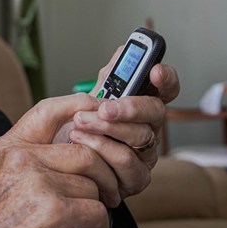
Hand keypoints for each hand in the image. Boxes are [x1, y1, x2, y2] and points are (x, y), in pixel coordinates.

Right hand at [0, 94, 120, 227]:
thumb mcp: (2, 175)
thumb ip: (31, 155)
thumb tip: (74, 143)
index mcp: (10, 147)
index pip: (48, 111)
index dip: (79, 107)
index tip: (98, 114)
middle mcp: (22, 158)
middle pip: (85, 153)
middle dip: (104, 176)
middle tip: (106, 193)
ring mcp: (37, 182)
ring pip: (92, 186)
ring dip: (96, 208)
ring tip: (81, 222)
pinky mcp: (52, 210)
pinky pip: (96, 211)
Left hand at [67, 47, 179, 198]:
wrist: (59, 160)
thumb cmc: (78, 127)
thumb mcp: (91, 96)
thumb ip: (110, 75)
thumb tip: (124, 50)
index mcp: (142, 104)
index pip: (166, 87)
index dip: (166, 78)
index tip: (155, 70)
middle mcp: (150, 127)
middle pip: (156, 112)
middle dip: (129, 107)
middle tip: (104, 107)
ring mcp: (147, 153)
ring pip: (140, 137)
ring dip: (106, 129)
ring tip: (79, 123)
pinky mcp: (137, 177)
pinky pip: (126, 162)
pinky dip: (101, 150)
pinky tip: (82, 143)